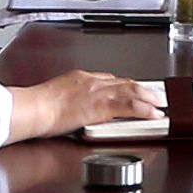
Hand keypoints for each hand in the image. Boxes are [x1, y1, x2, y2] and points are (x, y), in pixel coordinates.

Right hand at [9, 71, 160, 142]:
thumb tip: (67, 107)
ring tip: (159, 104)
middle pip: (123, 82)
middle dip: (141, 89)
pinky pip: (130, 107)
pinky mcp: (102, 107)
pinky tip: (154, 114)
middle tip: (153, 94)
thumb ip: (65, 99)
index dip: (122, 85)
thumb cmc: (35, 106)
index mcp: (79, 78)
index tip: (130, 89)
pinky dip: (145, 110)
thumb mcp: (52, 97)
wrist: (33, 108)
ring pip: (132, 91)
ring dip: (148, 98)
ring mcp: (98, 93)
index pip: (108, 79)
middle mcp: (92, 81)